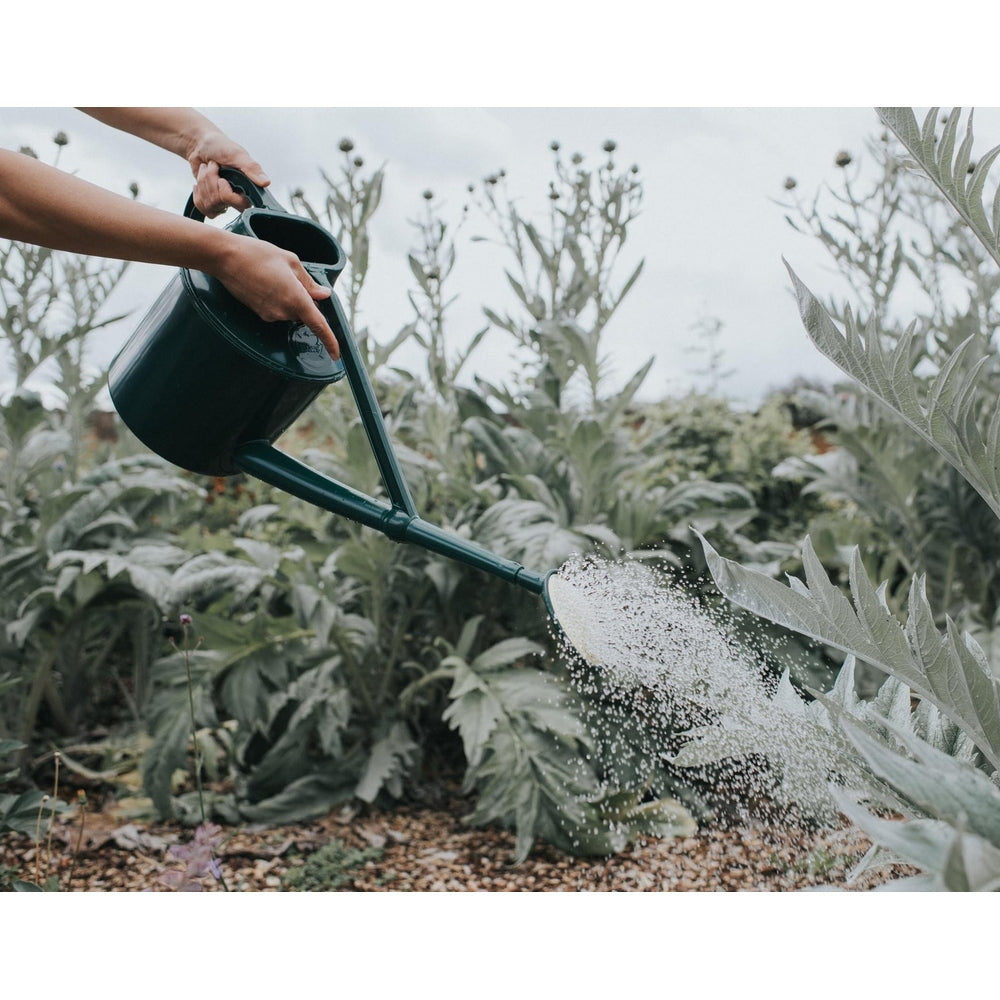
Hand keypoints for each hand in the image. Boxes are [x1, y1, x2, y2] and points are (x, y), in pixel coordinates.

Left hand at [186, 128, 270, 218]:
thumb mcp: (236, 154)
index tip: (222, 180)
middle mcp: (237, 196)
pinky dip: (197, 191)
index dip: (227, 193)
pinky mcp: (210, 202)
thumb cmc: (219, 146)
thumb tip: (266, 182)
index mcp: (248, 187)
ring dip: (203, 182)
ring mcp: (223, 201)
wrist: (200, 144)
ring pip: (209, 204)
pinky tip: (201, 181)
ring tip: (208, 171)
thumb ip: (251, 168)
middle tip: (213, 169)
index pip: (241, 205)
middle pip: (221, 204)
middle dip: (211, 183)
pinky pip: (202, 207)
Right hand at [212, 235, 340, 359]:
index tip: (336, 354)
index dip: (329, 341)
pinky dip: (279, 300)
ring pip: (291, 312)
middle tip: (295, 278)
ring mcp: (270, 314)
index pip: (318, 325)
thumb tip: (323, 295)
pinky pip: (278, 310)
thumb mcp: (291, 261)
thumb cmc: (258, 254)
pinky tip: (267, 282)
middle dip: (306, 301)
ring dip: (291, 298)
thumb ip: (309, 282)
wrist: (225, 258)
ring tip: (275, 275)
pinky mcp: (259, 313)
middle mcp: (284, 311)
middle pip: (304, 314)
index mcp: (296, 298)